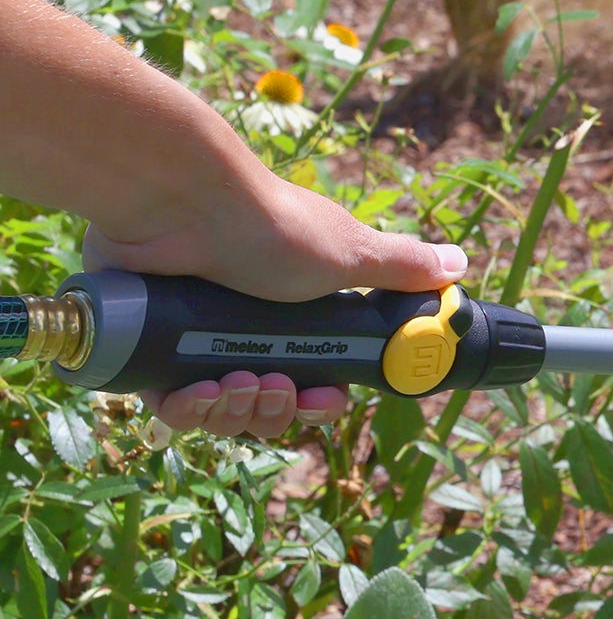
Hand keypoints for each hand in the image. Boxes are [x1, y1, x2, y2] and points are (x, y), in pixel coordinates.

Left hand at [85, 173, 466, 441]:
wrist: (182, 205)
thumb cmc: (271, 226)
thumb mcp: (350, 252)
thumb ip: (403, 266)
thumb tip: (459, 264)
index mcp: (293, 315)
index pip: (311, 382)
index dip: (320, 404)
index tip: (325, 401)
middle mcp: (244, 332)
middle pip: (267, 406)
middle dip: (276, 411)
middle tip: (277, 387)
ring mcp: (193, 342)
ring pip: (221, 413)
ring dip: (236, 410)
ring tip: (237, 380)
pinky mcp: (148, 349)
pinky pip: (170, 407)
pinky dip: (187, 410)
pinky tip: (197, 392)